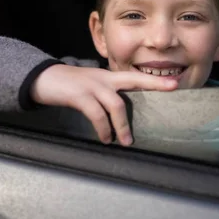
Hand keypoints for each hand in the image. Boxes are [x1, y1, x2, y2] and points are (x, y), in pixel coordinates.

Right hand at [30, 65, 177, 145]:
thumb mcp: (91, 85)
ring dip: (123, 126)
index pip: (135, 77)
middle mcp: (104, 78)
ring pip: (116, 104)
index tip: (174, 84)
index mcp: (108, 77)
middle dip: (154, 84)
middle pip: (133, 80)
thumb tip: (121, 114)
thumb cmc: (69, 85)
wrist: (43, 78)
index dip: (155, 81)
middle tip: (171, 89)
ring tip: (126, 142)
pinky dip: (103, 128)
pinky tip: (105, 138)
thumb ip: (106, 94)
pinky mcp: (79, 96)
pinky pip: (96, 114)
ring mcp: (92, 86)